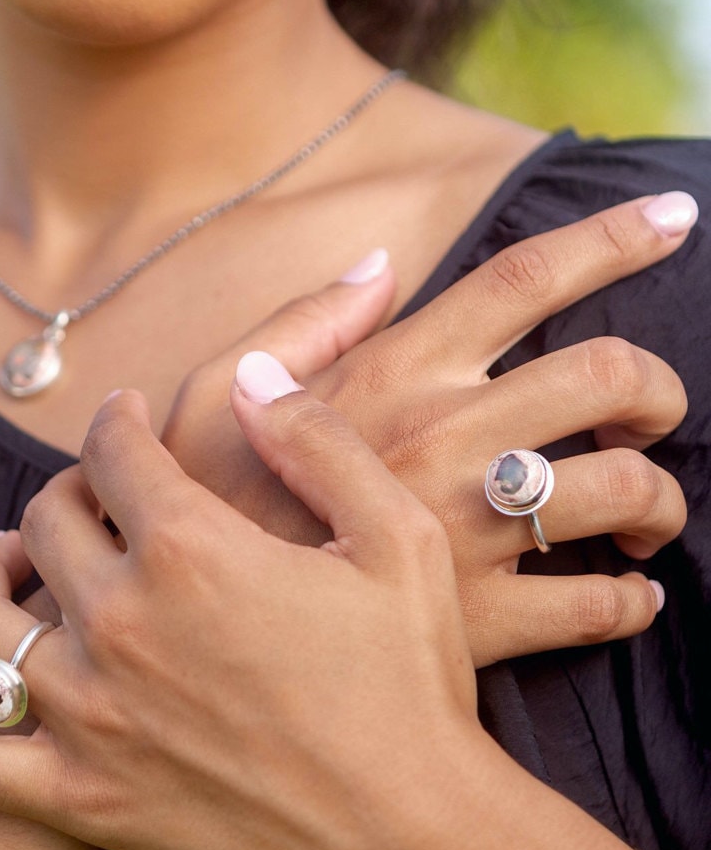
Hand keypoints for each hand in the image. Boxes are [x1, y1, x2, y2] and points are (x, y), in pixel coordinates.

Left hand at [0, 375, 490, 849]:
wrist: (412, 844)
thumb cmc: (411, 684)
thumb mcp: (398, 537)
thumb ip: (318, 441)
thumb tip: (255, 375)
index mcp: (193, 549)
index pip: (111, 448)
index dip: (115, 418)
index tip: (124, 414)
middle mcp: (122, 622)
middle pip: (44, 521)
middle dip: (65, 490)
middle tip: (90, 494)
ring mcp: (90, 714)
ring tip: (5, 559)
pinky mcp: (79, 796)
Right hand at [162, 193, 694, 665]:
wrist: (186, 631)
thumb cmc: (201, 502)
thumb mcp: (216, 390)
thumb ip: (303, 320)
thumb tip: (380, 264)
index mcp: (395, 370)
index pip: (522, 278)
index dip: (611, 238)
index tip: (674, 218)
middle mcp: (447, 435)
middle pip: (609, 374)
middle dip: (658, 389)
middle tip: (650, 414)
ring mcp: (471, 528)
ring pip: (627, 488)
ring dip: (658, 502)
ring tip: (640, 522)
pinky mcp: (481, 619)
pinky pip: (597, 605)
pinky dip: (629, 601)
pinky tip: (622, 597)